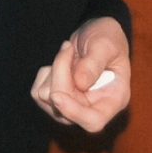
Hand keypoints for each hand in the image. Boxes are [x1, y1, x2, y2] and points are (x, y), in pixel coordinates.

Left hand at [31, 16, 130, 132]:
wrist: (96, 32)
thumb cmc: (107, 38)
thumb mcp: (105, 45)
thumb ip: (93, 63)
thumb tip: (80, 84)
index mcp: (113, 100)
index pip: (93, 121)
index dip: (73, 113)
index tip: (57, 96)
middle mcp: (93, 108)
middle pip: (64, 109)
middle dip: (60, 76)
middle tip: (68, 47)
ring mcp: (73, 106)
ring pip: (47, 99)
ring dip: (53, 71)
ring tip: (68, 52)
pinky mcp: (57, 99)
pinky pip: (38, 92)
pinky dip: (45, 74)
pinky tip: (59, 62)